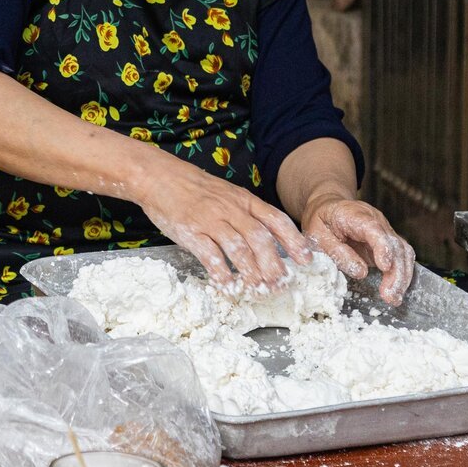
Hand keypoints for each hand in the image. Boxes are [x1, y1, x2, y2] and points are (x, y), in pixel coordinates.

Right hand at [134, 158, 314, 290]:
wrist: (161, 177)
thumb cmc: (197, 190)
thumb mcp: (229, 195)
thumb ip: (247, 214)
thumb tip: (270, 241)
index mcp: (244, 200)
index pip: (276, 220)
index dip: (294, 241)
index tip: (306, 259)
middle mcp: (231, 209)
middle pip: (260, 238)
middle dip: (273, 264)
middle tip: (279, 284)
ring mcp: (210, 220)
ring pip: (238, 249)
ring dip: (250, 272)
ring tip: (257, 289)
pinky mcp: (190, 231)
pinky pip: (210, 255)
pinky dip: (221, 273)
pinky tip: (227, 285)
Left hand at [302, 192, 415, 304]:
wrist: (328, 207)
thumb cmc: (321, 221)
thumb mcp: (317, 236)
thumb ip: (337, 252)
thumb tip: (361, 272)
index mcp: (355, 215)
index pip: (374, 229)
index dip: (382, 247)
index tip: (385, 266)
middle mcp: (376, 221)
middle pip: (394, 244)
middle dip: (395, 271)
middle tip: (389, 295)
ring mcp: (385, 230)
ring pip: (403, 251)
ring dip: (402, 276)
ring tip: (394, 298)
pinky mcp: (388, 241)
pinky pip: (402, 256)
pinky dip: (402, 274)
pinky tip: (397, 291)